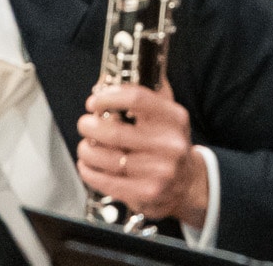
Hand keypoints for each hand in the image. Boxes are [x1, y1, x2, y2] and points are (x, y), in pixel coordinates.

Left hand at [75, 76, 209, 226]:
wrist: (187, 183)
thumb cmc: (169, 143)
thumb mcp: (167, 114)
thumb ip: (146, 93)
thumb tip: (110, 78)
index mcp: (175, 118)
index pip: (137, 99)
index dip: (109, 97)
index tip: (94, 101)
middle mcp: (170, 145)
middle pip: (116, 132)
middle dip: (91, 126)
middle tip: (84, 124)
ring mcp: (160, 171)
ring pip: (108, 159)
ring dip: (87, 150)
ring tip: (85, 146)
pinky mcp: (146, 193)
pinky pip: (108, 182)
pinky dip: (91, 172)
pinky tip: (87, 165)